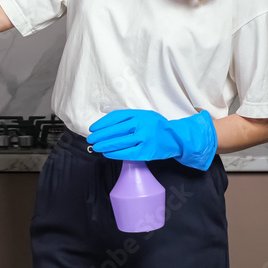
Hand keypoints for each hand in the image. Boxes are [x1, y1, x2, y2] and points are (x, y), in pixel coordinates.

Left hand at [86, 109, 217, 170]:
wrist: (176, 137)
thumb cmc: (156, 127)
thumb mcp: (144, 116)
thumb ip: (127, 118)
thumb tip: (105, 122)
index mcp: (139, 114)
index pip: (116, 117)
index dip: (102, 123)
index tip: (93, 128)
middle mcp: (141, 124)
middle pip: (115, 130)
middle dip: (100, 135)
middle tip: (91, 139)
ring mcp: (144, 138)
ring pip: (119, 142)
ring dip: (105, 145)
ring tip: (96, 147)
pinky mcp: (146, 151)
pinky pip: (127, 153)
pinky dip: (115, 153)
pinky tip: (107, 153)